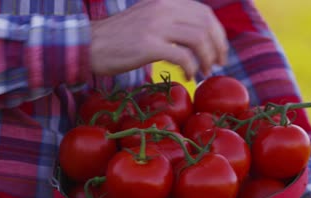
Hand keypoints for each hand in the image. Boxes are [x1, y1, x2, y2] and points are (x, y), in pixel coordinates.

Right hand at [90, 0, 227, 78]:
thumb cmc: (120, 37)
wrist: (89, 44)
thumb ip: (172, 20)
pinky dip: (192, 68)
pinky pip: (183, 57)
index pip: (204, 12)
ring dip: (208, 59)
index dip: (218, 33)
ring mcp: (156, 25)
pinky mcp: (148, 45)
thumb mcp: (149, 18)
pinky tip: (189, 76)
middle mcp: (163, 8)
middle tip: (219, 64)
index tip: (220, 50)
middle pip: (206, 25)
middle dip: (218, 47)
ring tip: (206, 71)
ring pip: (199, 39)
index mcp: (166, 1)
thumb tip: (200, 35)